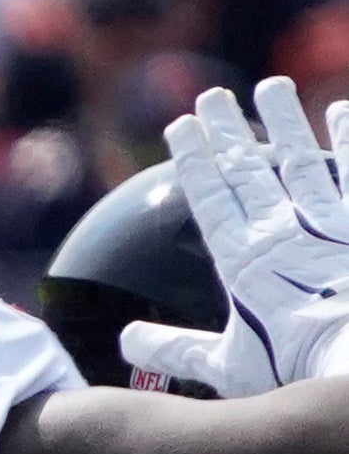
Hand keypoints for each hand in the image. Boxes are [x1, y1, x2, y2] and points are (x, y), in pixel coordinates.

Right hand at [135, 80, 348, 395]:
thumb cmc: (293, 366)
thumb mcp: (224, 367)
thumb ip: (174, 350)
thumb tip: (127, 342)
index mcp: (242, 260)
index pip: (210, 197)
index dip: (194, 160)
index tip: (181, 127)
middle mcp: (281, 230)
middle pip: (249, 169)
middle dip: (227, 131)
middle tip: (212, 95)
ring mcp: (327, 222)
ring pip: (301, 160)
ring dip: (285, 122)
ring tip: (271, 87)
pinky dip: (348, 139)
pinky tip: (340, 111)